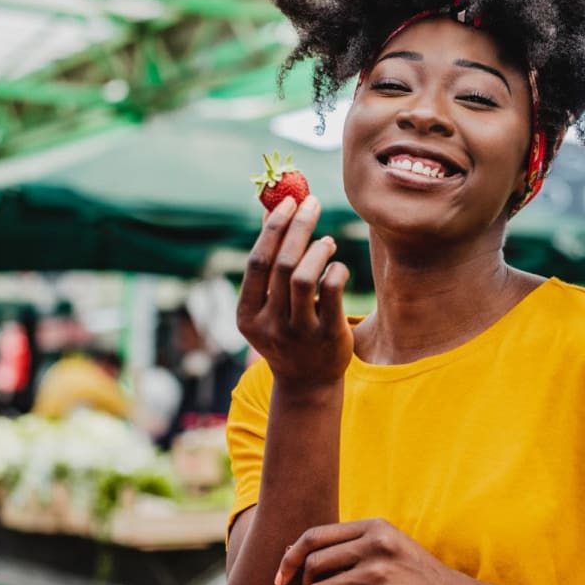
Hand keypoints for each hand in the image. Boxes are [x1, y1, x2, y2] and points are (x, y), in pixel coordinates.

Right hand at [236, 195, 352, 388]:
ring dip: (318, 249)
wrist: (307, 383)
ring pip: (304, 277)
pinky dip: (335, 270)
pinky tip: (337, 266)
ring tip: (327, 241)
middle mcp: (270, 325)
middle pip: (282, 265)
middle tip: (312, 203)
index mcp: (248, 316)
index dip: (273, 228)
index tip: (288, 201)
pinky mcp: (327, 337)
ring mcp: (298, 333)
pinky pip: (332, 291)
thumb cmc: (287, 333)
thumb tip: (272, 213)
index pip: (258, 263)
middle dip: (298, 227)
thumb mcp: (268, 306)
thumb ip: (269, 265)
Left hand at [276, 518, 478, 584]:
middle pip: (312, 565)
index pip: (313, 536)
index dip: (289, 557)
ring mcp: (378, 573)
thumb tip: (291, 551)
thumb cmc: (415, 575)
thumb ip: (349, 545)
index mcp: (374, 527)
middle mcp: (375, 545)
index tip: (280, 577)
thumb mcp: (388, 546)